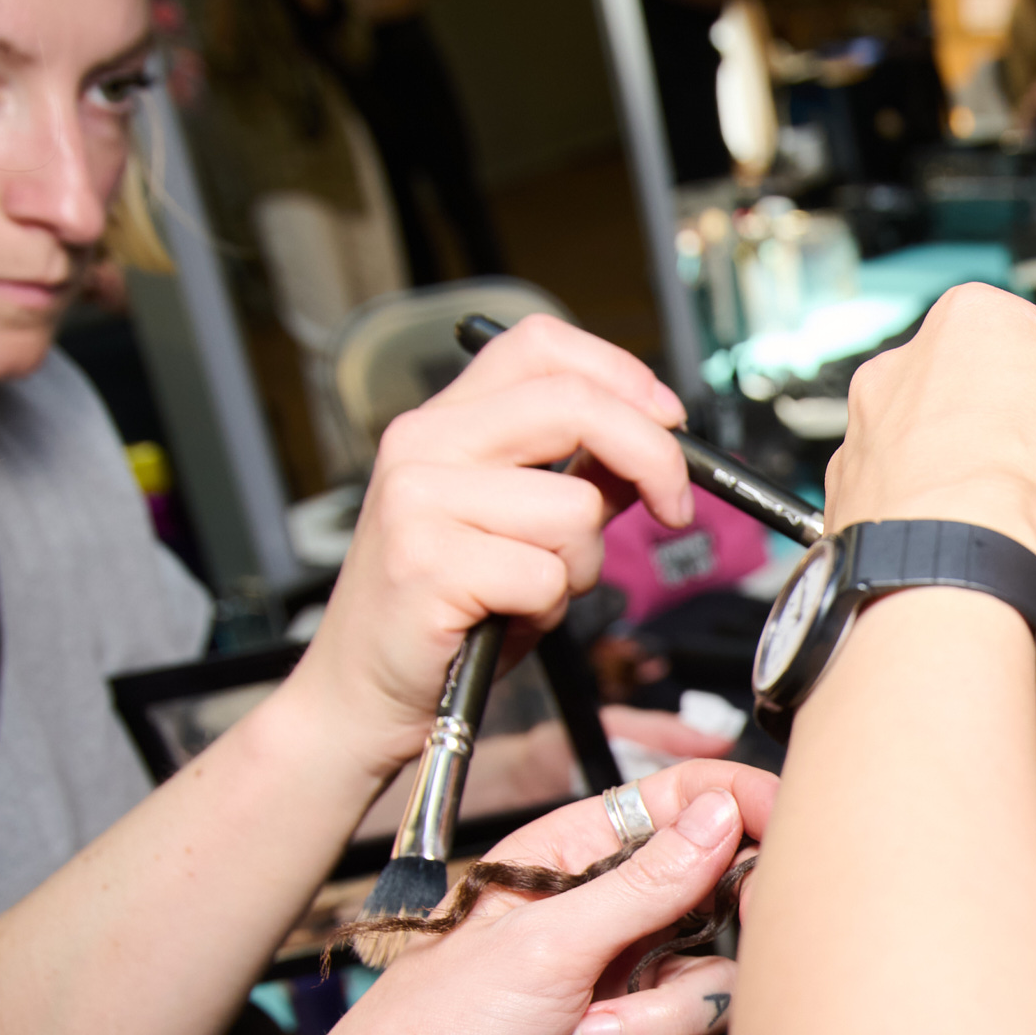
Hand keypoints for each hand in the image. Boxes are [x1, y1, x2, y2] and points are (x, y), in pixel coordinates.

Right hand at [287, 315, 695, 775]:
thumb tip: (656, 443)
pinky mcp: (427, 564)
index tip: (668, 421)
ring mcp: (420, 501)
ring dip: (583, 564)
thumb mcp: (519, 526)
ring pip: (575, 507)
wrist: (361, 690)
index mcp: (447, 421)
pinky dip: (550, 607)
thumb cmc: (447, 612)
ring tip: (537, 590)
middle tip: (674, 506)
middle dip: (654, 456)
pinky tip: (509, 616)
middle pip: (574, 402)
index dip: (622, 373)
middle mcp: (425, 444)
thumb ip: (581, 477)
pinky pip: (547, 575)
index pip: (541, 344)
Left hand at [304, 759, 779, 1034]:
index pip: (680, 807)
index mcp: (575, 865)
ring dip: (650, 1032)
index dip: (739, 807)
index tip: (787, 825)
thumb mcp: (544, 941)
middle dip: (705, 944)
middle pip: (722, 906)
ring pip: (714, 1000)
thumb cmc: (432, 1032)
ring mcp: (629, 1004)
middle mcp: (612, 929)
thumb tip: (723, 813)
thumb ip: (647, 882)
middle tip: (695, 951)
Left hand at [822, 283, 1035, 589]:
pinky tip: (977, 549)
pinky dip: (942, 520)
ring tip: (1025, 527)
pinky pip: (910, 501)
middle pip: (999, 395)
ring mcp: (867, 429)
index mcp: (980, 317)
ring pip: (949, 448)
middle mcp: (907, 358)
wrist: (951, 576)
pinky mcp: (846, 495)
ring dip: (987, 478)